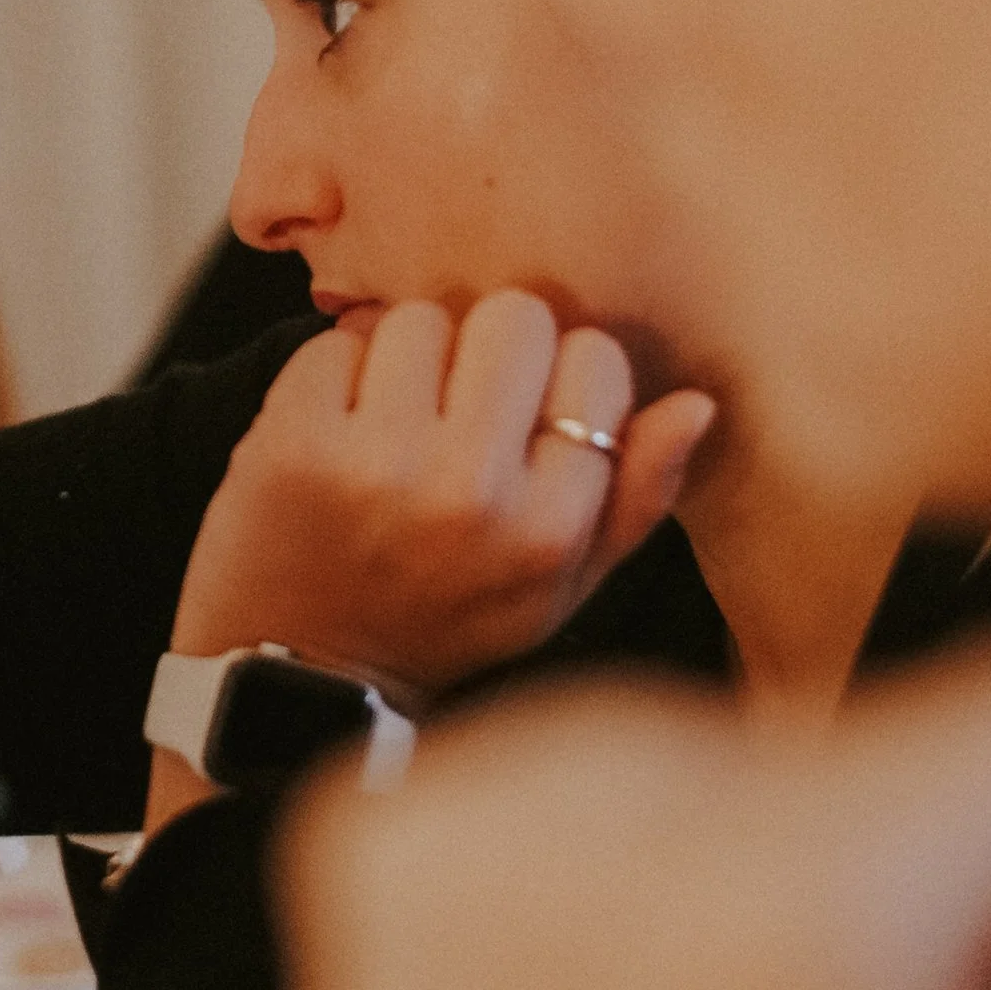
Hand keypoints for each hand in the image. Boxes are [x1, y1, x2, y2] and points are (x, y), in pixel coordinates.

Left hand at [170, 288, 716, 691]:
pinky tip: (336, 434)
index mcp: (550, 527)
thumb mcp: (561, 586)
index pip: (596, 360)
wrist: (304, 672)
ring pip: (421, 319)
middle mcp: (472, 492)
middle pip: (514, 316)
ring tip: (394, 425)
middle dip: (489, 348)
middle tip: (459, 407)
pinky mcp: (294, 441)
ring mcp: (378, 463)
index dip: (562, 374)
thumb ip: (637, 496)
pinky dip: (336, 376)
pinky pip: (337, 343)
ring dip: (408, 359)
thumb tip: (696, 402)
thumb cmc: (445, 619)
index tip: (531, 414)